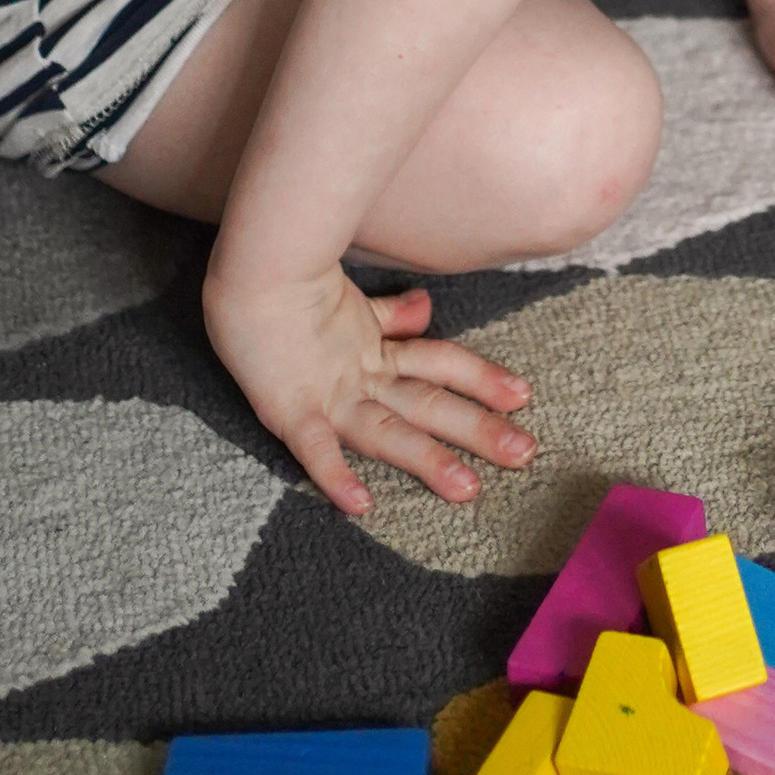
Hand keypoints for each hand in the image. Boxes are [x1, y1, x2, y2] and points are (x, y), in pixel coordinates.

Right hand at [203, 267, 535, 517]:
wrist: (247, 268)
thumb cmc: (290, 283)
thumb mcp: (349, 303)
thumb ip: (388, 314)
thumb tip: (426, 309)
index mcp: (374, 350)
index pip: (440, 365)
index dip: (482, 378)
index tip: (524, 395)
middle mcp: (361, 375)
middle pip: (429, 403)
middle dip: (478, 429)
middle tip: (526, 454)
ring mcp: (329, 393)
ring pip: (388, 429)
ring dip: (428, 460)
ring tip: (467, 489)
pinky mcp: (288, 408)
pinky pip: (314, 448)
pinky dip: (335, 475)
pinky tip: (360, 506)